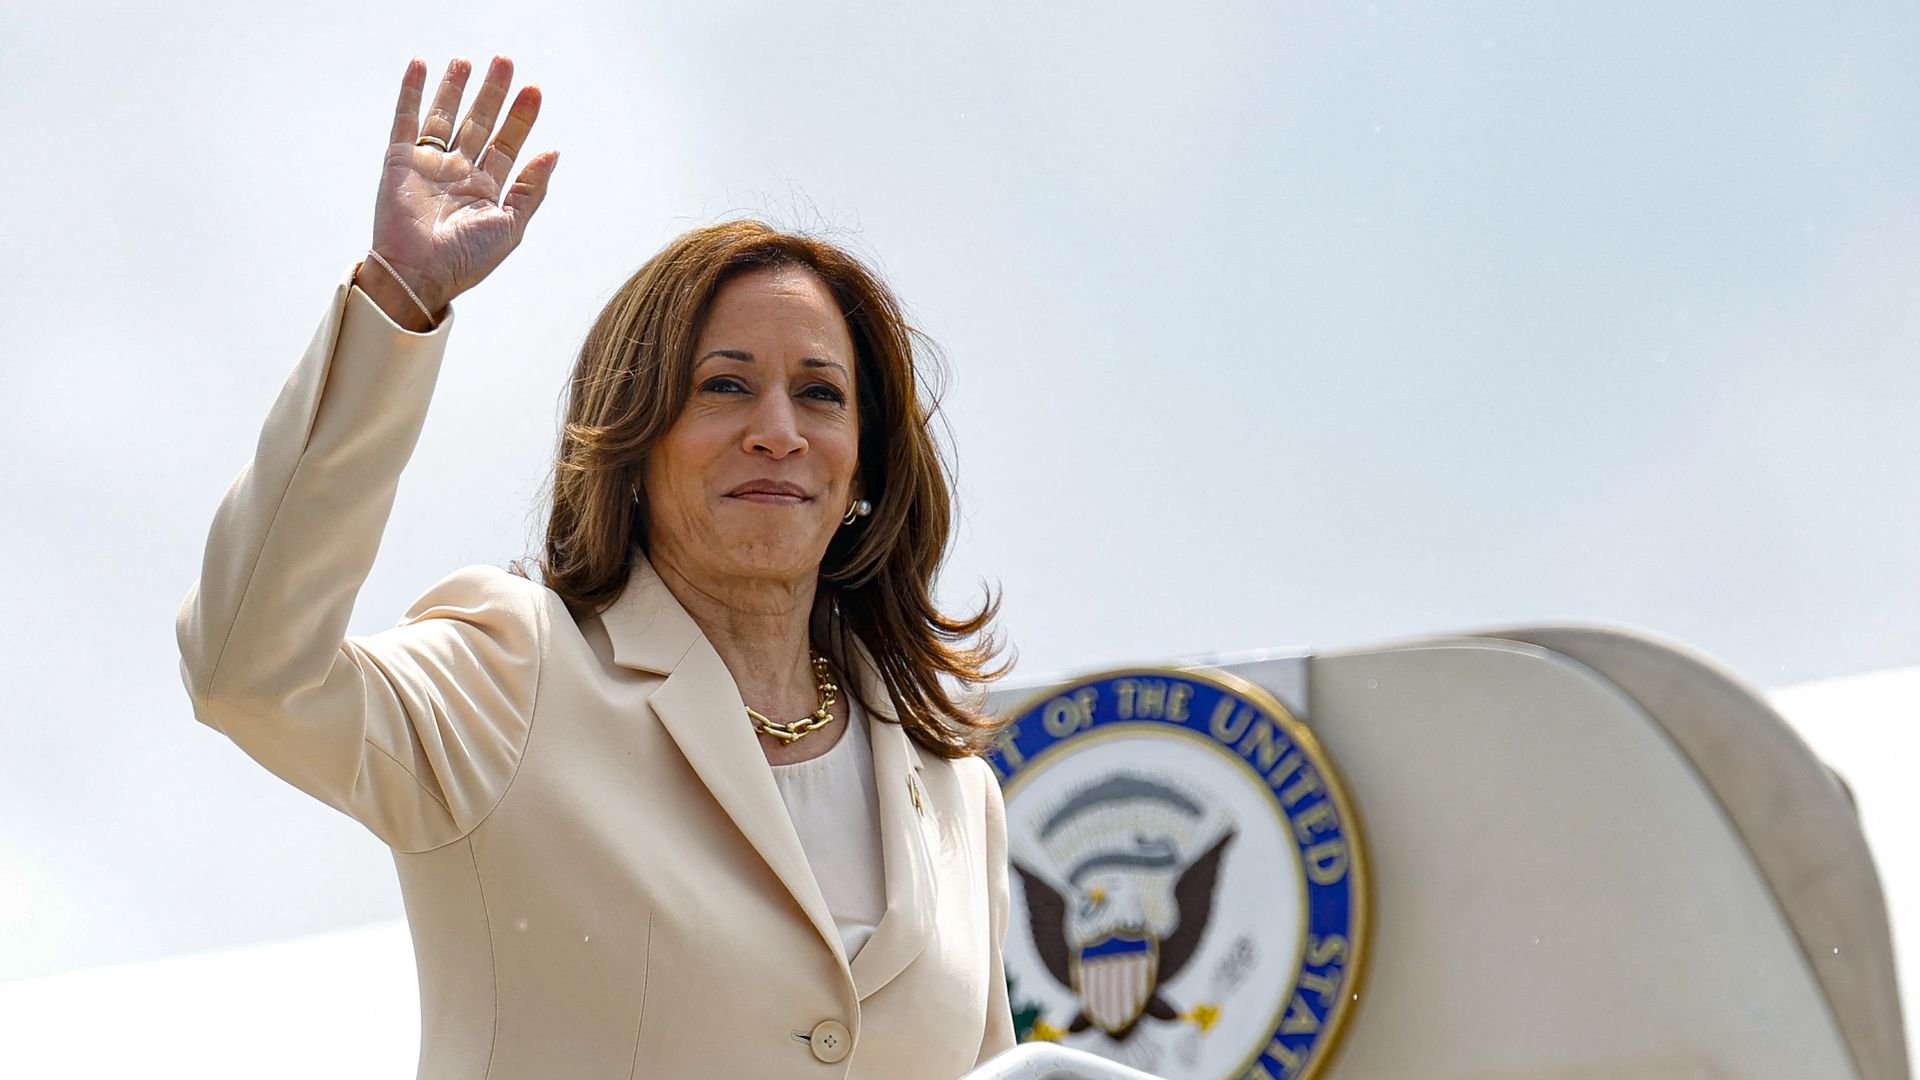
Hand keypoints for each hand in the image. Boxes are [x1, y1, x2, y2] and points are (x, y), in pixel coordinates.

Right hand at [367, 56, 557, 316]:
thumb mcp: (510, 225)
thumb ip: (531, 189)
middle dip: (492, 93)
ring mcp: (429, 165)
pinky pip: (406, 119)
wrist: (420, 274)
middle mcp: (458, 172)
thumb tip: (554, 153)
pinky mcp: (400, 160)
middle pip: (479, 122)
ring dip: (455, 87)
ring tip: (467, 60)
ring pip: (444, 116)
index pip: (507, 144)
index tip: (533, 90)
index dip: (521, 117)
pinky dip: (412, 92)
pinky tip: (421, 66)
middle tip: (505, 61)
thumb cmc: (466, 259)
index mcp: (486, 188)